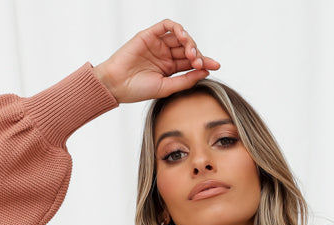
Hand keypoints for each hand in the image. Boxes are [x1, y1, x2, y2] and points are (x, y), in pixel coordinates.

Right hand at [93, 19, 219, 104]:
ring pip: (180, 36)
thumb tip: (206, 72)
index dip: (205, 62)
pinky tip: (183, 37)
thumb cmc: (138, 90)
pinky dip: (177, 28)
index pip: (191, 62)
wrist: (116, 85)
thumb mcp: (166, 88)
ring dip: (189, 42)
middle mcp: (165, 55)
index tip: (216, 65)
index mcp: (169, 68)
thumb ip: (185, 80)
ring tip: (192, 54)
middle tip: (200, 63)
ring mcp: (158, 44)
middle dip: (197, 54)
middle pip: (188, 49)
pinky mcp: (149, 35)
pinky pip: (167, 25)